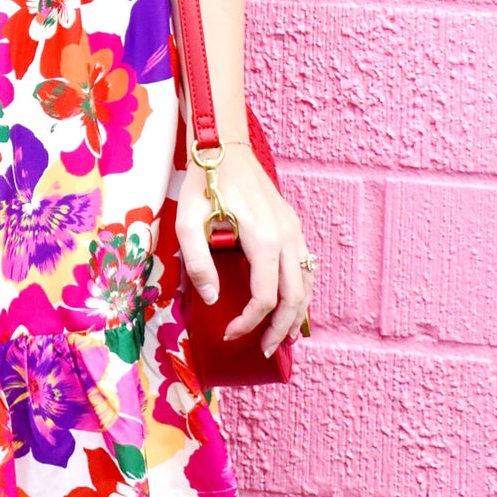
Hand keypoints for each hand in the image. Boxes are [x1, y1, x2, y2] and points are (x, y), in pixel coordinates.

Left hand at [176, 140, 313, 357]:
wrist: (223, 145)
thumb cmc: (204, 183)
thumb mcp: (188, 222)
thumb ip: (199, 263)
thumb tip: (214, 300)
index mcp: (263, 239)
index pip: (265, 297)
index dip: (249, 323)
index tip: (230, 334)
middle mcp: (286, 237)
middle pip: (295, 297)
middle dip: (281, 329)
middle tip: (266, 351)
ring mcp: (294, 230)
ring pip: (307, 283)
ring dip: (297, 313)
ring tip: (282, 336)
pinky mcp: (292, 225)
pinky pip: (305, 266)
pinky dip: (301, 291)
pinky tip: (290, 303)